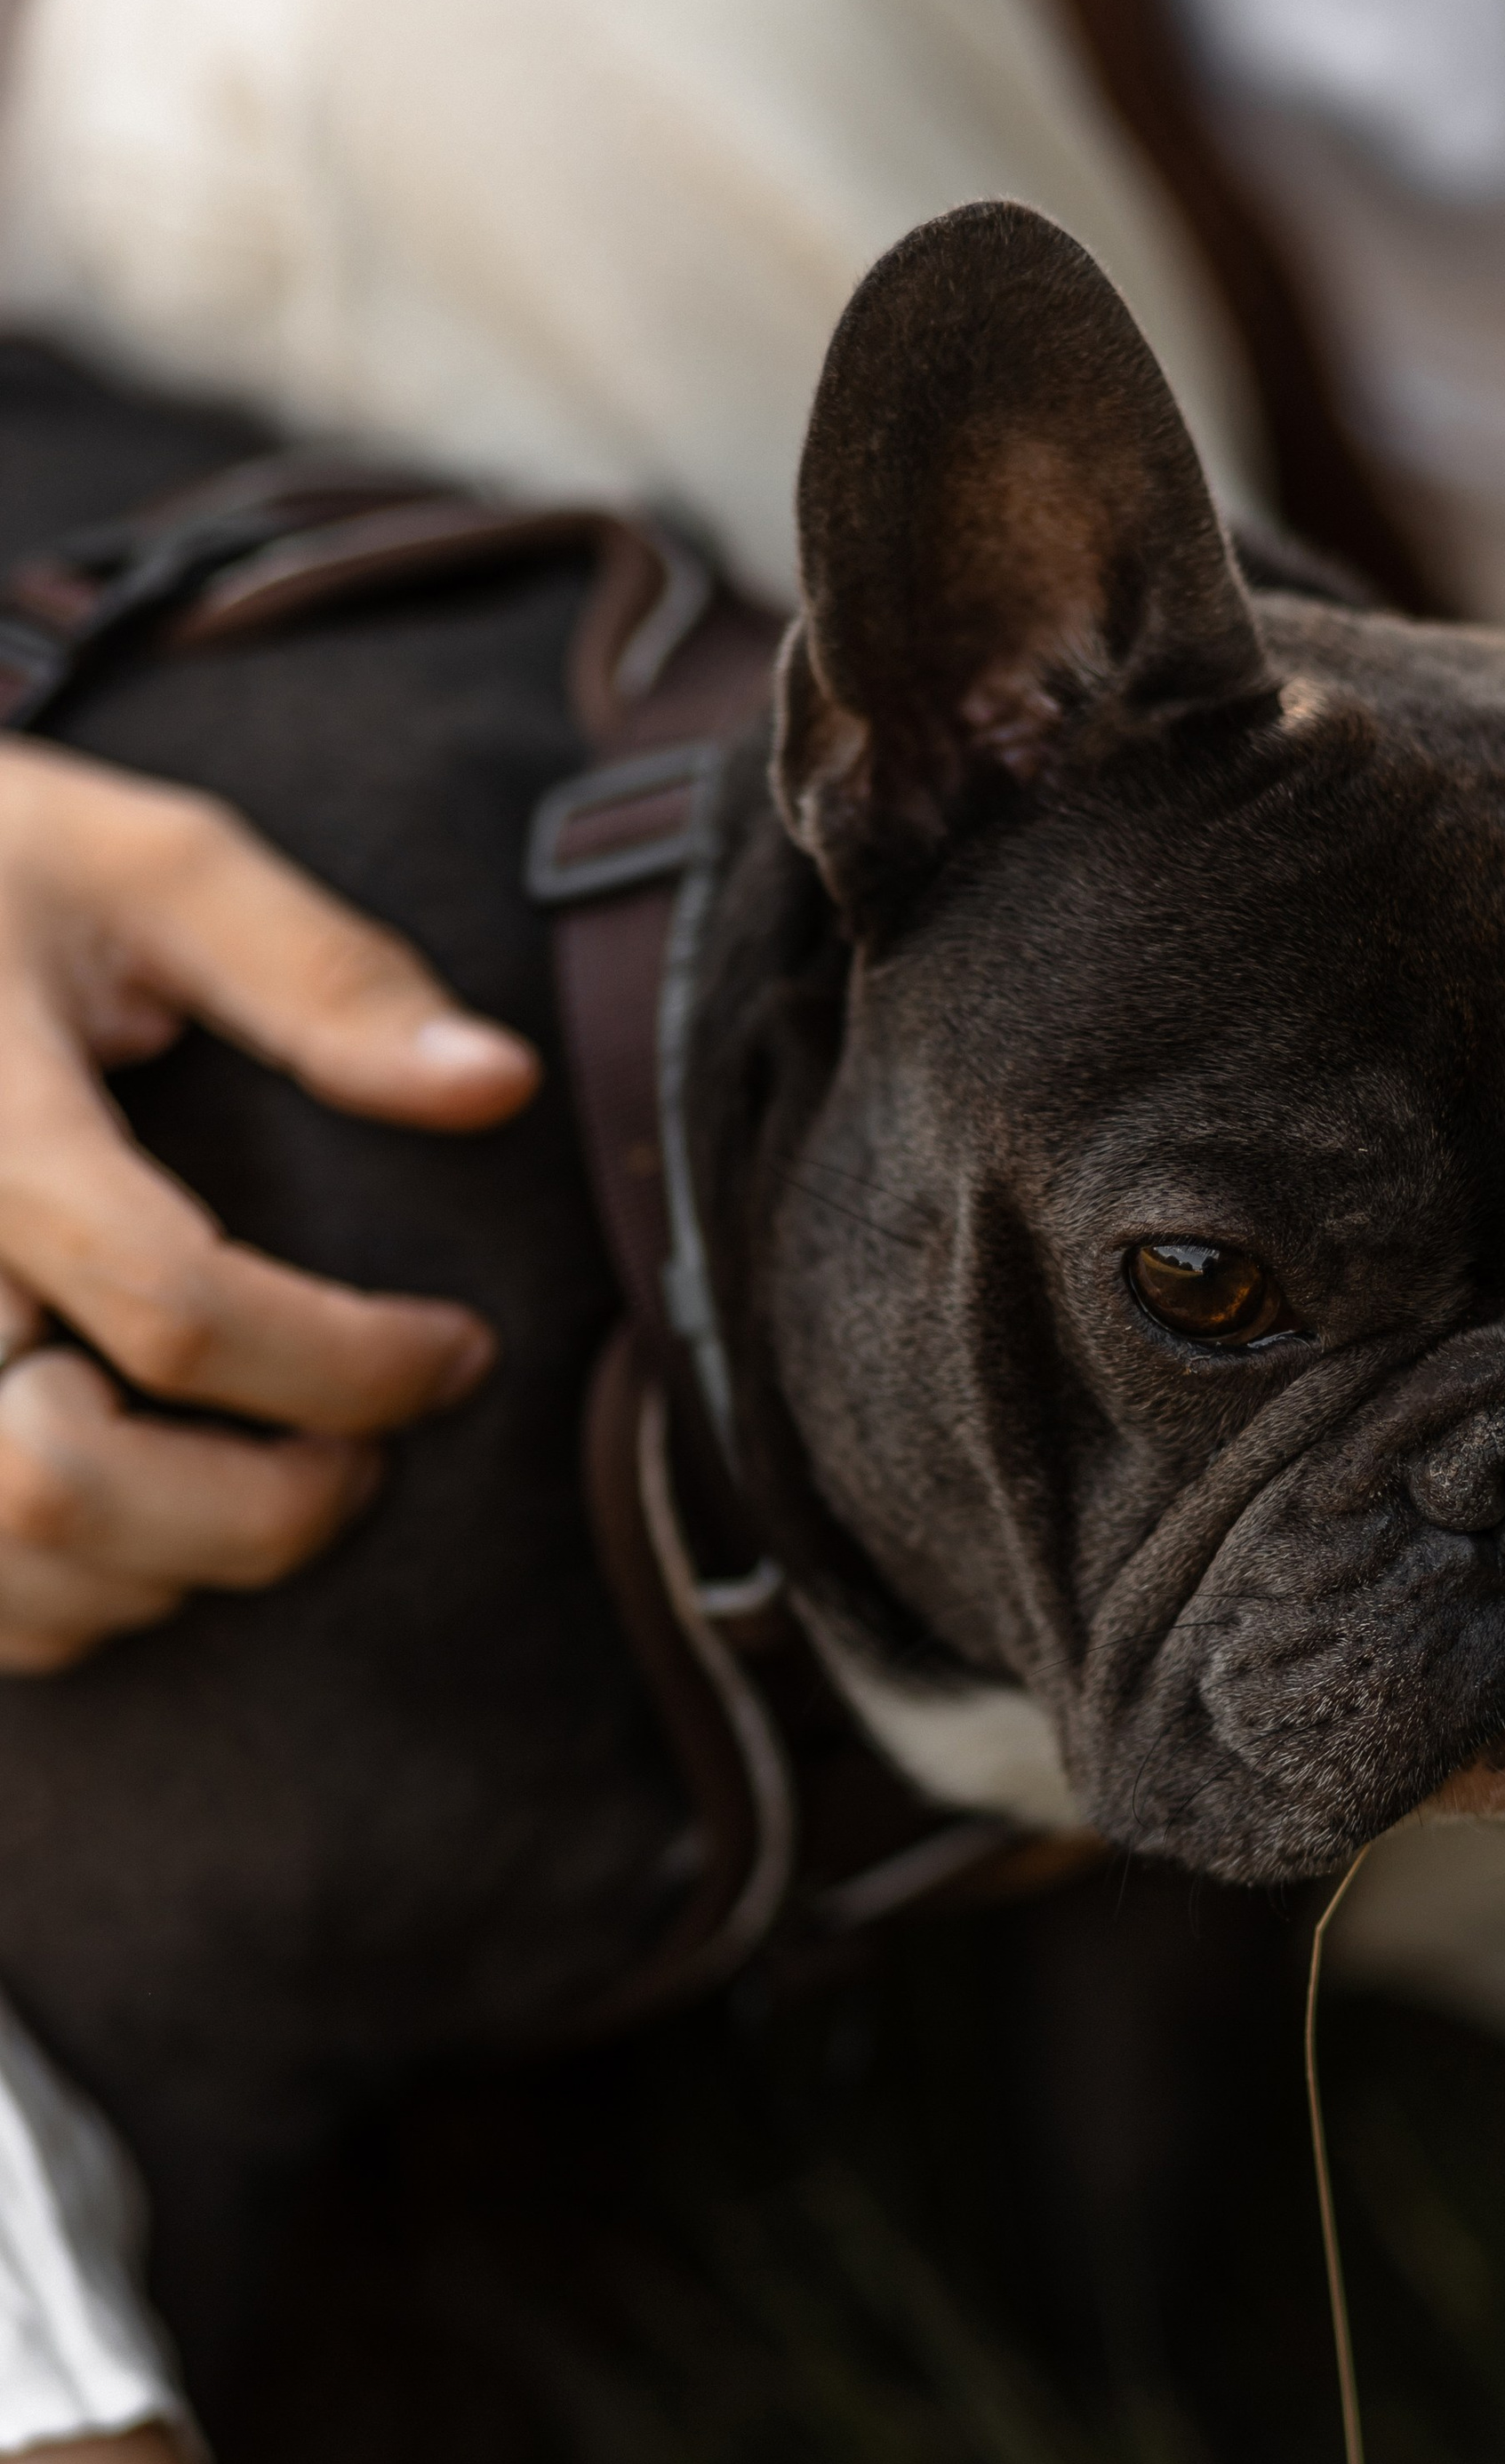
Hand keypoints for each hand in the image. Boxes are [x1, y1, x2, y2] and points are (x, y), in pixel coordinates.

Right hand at [0, 740, 538, 1669]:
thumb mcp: (147, 864)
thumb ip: (320, 975)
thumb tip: (497, 1082)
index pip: (170, 1303)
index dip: (353, 1363)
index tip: (459, 1351)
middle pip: (58, 1486)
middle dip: (260, 1506)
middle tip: (364, 1455)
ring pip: (9, 1572)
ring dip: (184, 1564)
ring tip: (276, 1473)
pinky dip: (91, 1600)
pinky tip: (164, 1509)